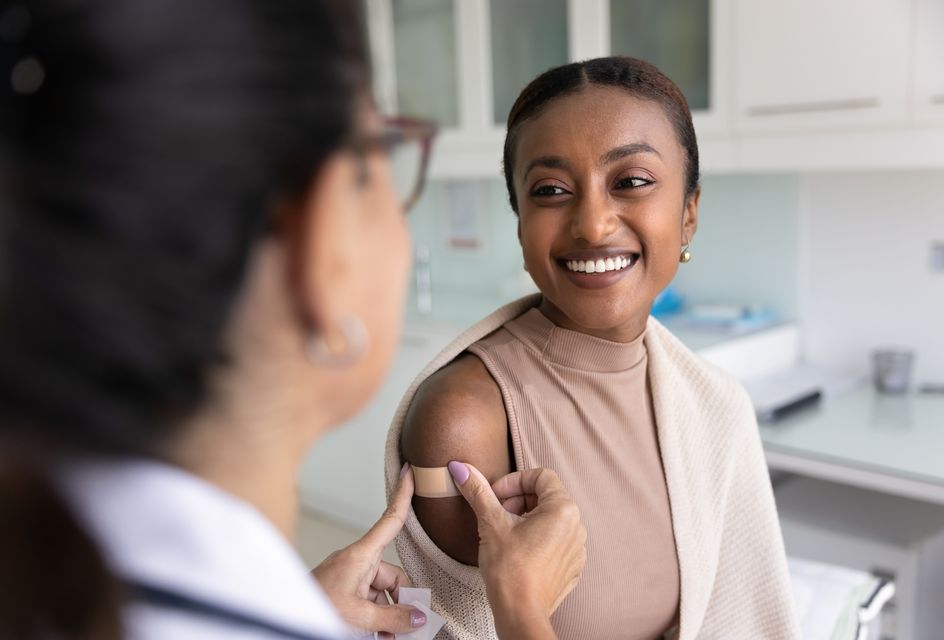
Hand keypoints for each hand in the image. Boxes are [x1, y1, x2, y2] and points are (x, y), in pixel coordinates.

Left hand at [312, 464, 425, 637]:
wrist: (281, 618)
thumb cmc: (311, 609)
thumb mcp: (359, 616)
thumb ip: (393, 617)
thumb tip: (419, 617)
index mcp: (360, 556)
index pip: (390, 520)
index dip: (403, 495)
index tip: (411, 471)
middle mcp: (357, 563)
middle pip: (393, 576)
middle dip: (402, 601)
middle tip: (409, 626)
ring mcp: (349, 578)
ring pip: (382, 594)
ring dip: (388, 616)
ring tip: (388, 637)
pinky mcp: (342, 593)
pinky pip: (369, 602)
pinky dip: (376, 619)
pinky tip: (378, 635)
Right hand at [447, 462, 586, 638]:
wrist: (521, 615)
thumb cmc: (509, 569)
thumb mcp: (490, 523)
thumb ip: (478, 491)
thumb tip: (460, 467)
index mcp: (563, 509)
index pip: (540, 476)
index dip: (514, 481)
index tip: (495, 495)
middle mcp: (577, 526)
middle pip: (546, 496)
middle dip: (518, 500)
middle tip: (496, 514)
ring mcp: (577, 548)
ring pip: (551, 519)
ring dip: (526, 519)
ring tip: (505, 534)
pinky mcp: (572, 567)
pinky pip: (555, 542)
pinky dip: (536, 539)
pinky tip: (518, 552)